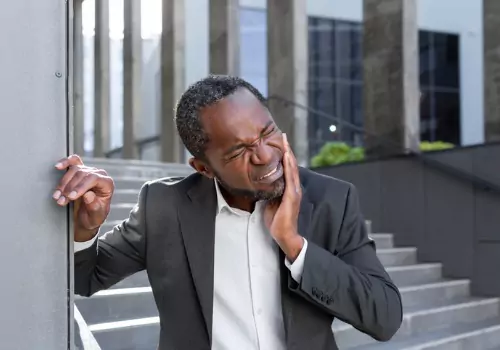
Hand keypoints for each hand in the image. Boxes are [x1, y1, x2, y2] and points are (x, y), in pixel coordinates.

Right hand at [53, 155, 113, 241]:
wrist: (88, 217)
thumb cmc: (94, 216)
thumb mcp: (96, 216)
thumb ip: (94, 206)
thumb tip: (88, 194)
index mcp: (107, 184)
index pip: (94, 179)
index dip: (81, 186)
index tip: (71, 196)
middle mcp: (99, 175)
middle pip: (82, 174)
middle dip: (70, 188)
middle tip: (62, 200)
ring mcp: (89, 171)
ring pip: (75, 170)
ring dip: (63, 183)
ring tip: (58, 196)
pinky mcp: (79, 170)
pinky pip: (73, 162)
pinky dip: (65, 162)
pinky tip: (58, 166)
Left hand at [264, 133, 303, 260]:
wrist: (284, 235)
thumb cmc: (277, 220)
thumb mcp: (270, 201)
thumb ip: (269, 190)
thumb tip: (261, 182)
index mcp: (288, 188)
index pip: (287, 168)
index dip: (284, 154)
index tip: (279, 141)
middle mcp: (294, 187)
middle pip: (290, 164)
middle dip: (287, 149)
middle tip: (283, 135)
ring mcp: (294, 191)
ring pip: (292, 168)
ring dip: (289, 154)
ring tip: (285, 141)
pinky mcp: (292, 196)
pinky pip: (291, 178)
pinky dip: (289, 166)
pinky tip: (286, 157)